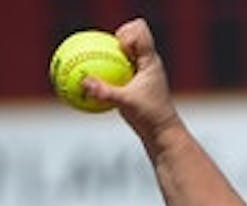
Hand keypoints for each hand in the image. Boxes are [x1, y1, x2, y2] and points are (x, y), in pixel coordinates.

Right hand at [83, 18, 179, 139]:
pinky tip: (87, 80)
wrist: (162, 133)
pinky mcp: (136, 83)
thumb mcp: (125, 103)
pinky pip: (119, 70)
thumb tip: (84, 81)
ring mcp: (142, 72)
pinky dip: (106, 71)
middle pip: (131, 36)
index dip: (126, 31)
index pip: (140, 31)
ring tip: (89, 60)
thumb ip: (105, 91)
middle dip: (115, 39)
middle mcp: (148, 63)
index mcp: (150, 61)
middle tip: (103, 52)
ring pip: (124, 53)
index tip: (117, 47)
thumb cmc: (149, 117)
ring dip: (109, 54)